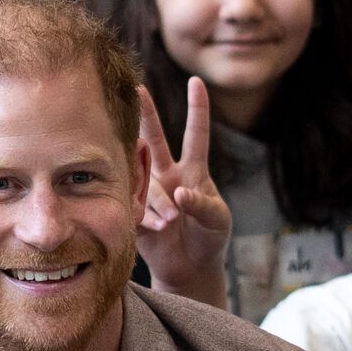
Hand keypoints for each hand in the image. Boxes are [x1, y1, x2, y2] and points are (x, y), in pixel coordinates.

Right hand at [134, 80, 231, 304]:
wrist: (189, 268)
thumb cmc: (210, 239)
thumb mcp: (217, 220)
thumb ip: (202, 204)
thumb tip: (179, 194)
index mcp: (193, 171)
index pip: (195, 134)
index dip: (197, 108)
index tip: (196, 82)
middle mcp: (168, 174)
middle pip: (154, 138)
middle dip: (146, 114)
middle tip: (137, 90)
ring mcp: (149, 191)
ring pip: (145, 180)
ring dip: (158, 200)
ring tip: (170, 222)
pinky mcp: (134, 210)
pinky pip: (133, 204)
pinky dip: (147, 217)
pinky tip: (156, 229)